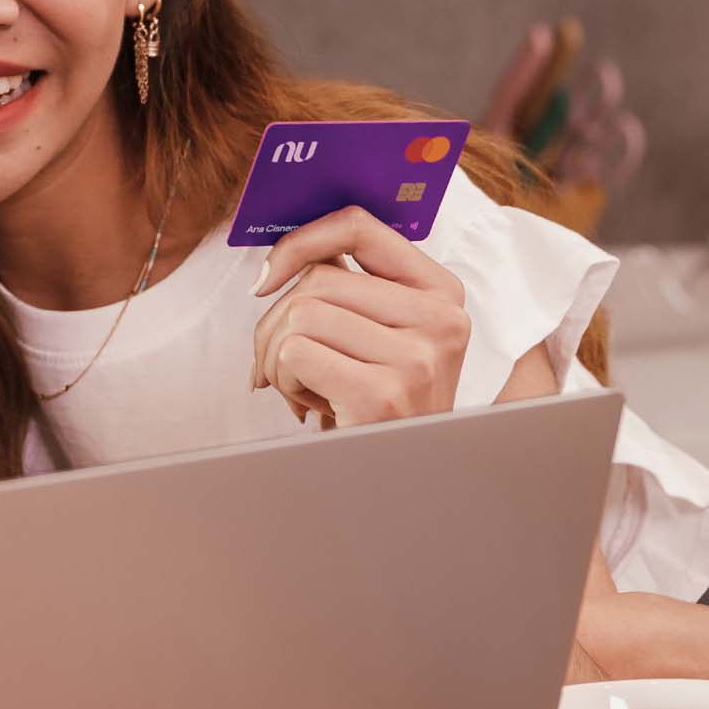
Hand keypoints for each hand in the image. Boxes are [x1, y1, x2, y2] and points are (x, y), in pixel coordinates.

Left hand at [249, 208, 470, 428]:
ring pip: (299, 314)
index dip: (300, 241)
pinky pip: (294, 353)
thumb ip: (348, 288)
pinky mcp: (384, 393)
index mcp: (441, 292)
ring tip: (301, 388)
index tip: (267, 276)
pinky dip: (283, 380)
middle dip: (275, 322)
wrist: (401, 482)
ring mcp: (417, 357)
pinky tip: (309, 407)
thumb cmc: (378, 406)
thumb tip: (281, 255)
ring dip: (276, 356)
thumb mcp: (381, 338)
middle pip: (317, 279)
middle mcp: (440, 319)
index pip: (359, 226)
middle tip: (281, 364)